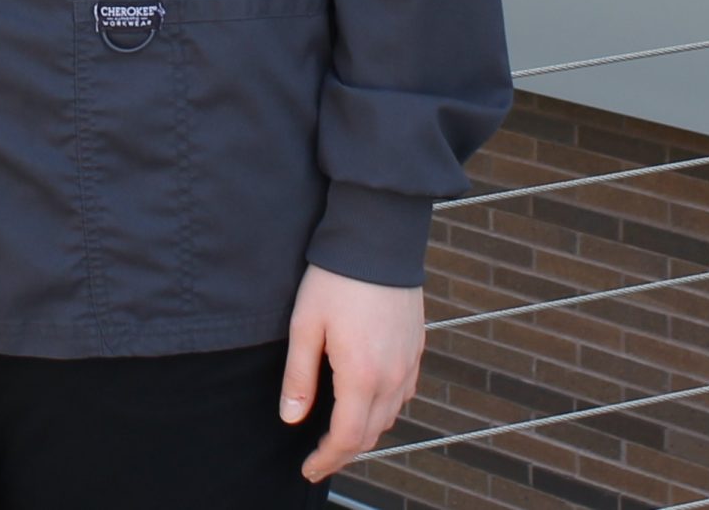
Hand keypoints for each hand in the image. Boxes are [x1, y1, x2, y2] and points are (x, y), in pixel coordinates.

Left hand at [280, 262, 423, 481]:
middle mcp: (393, 376)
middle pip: (371, 433)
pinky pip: (403, 393)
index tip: (309, 468)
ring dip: (365, 431)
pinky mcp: (417, 348)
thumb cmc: (335, 280)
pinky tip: (366, 401)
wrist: (378, 240)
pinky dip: (384, 409)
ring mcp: (409, 363)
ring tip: (338, 434)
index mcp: (362, 376)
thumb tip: (292, 418)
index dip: (327, 459)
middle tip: (319, 459)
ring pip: (390, 416)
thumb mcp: (305, 326)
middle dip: (344, 452)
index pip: (347, 437)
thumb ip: (299, 376)